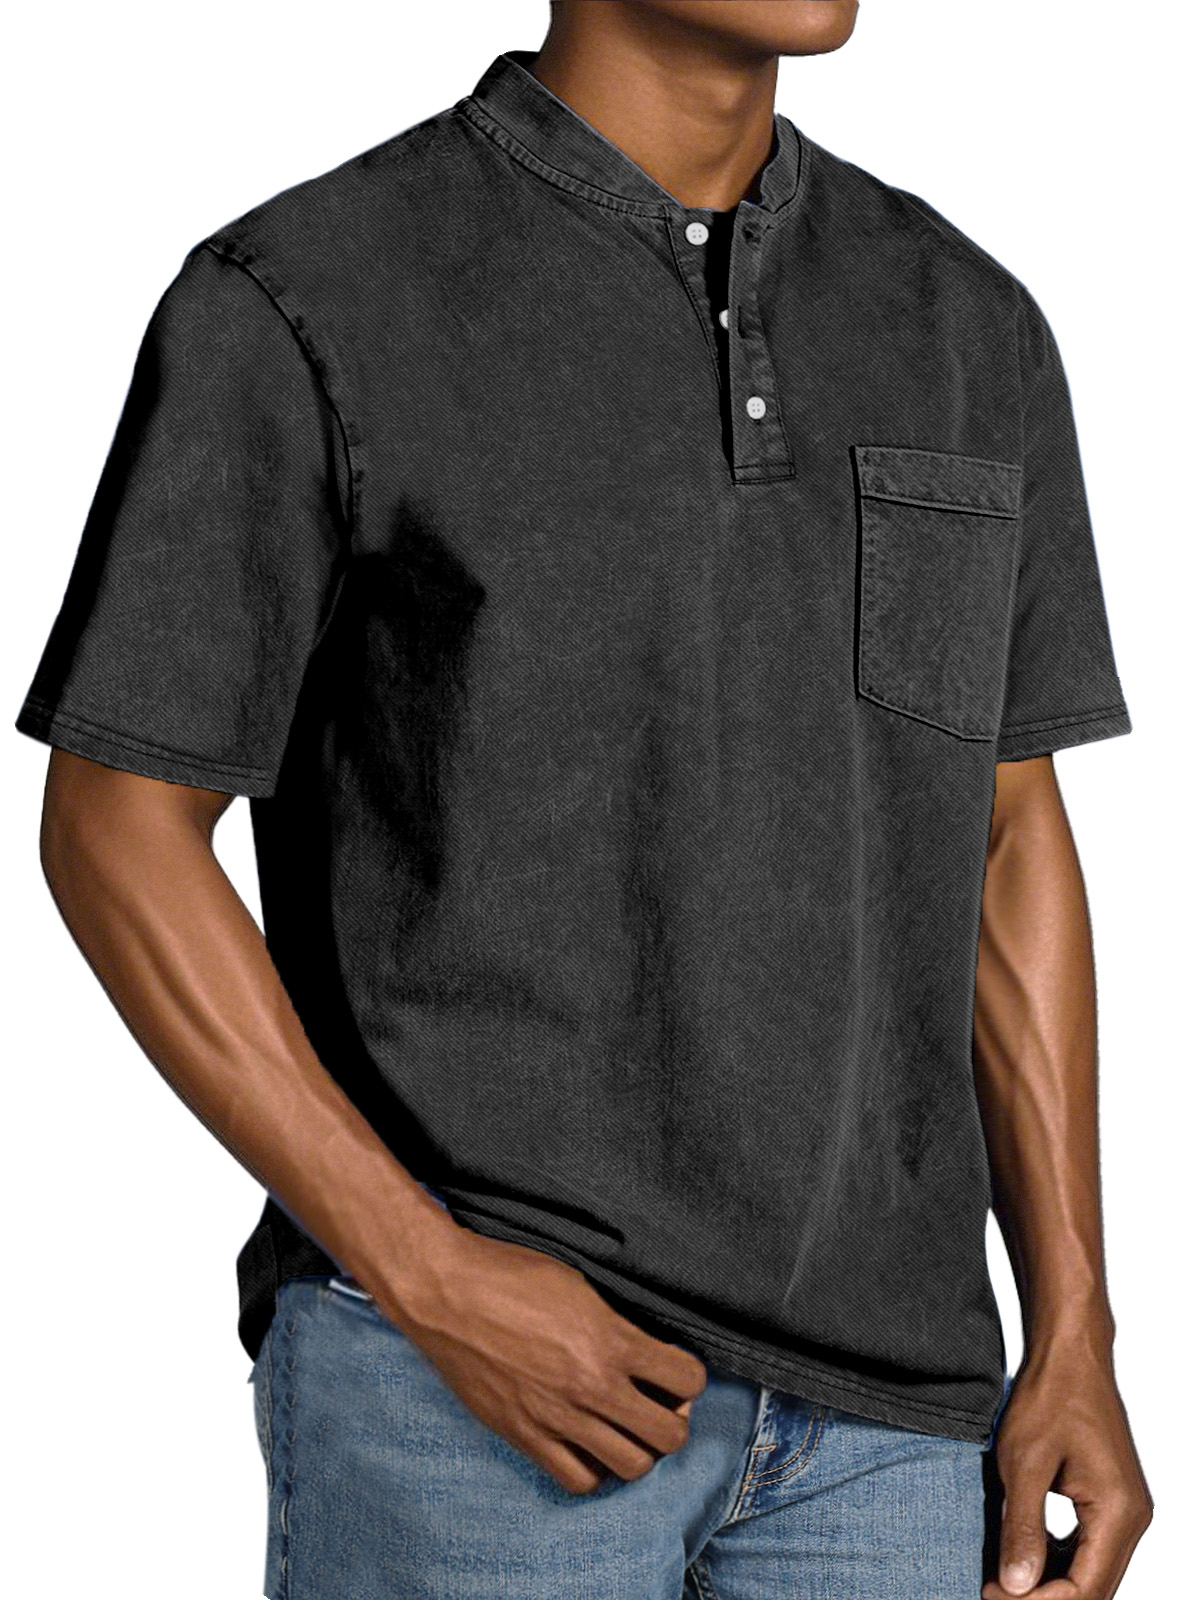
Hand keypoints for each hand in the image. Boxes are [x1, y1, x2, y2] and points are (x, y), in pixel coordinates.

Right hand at [378, 1225, 708, 1494]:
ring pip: (632, 1466)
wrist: (445, 1292)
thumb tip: (642, 1353)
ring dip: (640, 1449)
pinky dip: (594, 1470)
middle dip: (674, 1419)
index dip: (689, 1375)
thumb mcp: (577, 1284)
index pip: (687, 1378)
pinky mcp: (525, 1436)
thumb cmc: (509, 1274)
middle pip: (668, 1434)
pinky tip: (589, 1445)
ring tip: (626, 1427)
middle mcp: (590, 1386)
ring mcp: (558, 1417)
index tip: (676, 1370)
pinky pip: (578, 1479)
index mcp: (610, 1340)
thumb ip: (615, 1324)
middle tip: (658, 1402)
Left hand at [981, 1342, 1152, 1599]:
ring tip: (1001, 1578)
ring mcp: (1123, 1508)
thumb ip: (1022, 1528)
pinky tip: (1022, 1554)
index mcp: (1118, 1513)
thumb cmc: (1049, 1396)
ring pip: (1090, 1569)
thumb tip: (1016, 1586)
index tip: (991, 1595)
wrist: (1070, 1353)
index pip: (1085, 1589)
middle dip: (1043, 1596)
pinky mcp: (1109, 1497)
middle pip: (1092, 1587)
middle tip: (991, 1590)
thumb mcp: (1024, 1464)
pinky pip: (1087, 1545)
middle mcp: (1131, 1518)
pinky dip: (1056, 1556)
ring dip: (1049, 1581)